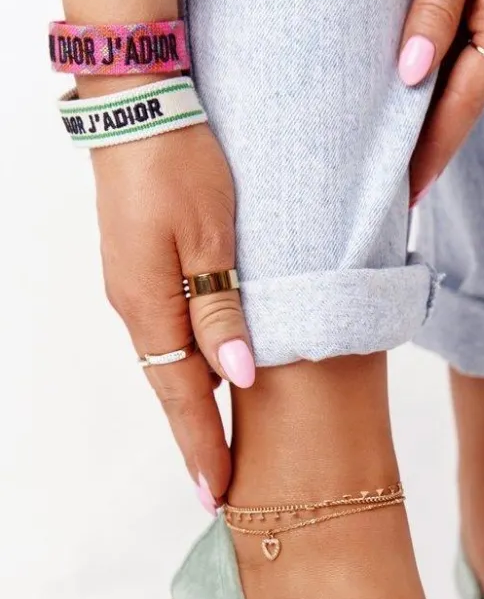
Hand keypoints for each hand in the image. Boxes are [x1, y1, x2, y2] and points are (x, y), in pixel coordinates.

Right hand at [92, 120, 253, 512]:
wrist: (138, 104)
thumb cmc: (180, 163)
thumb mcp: (212, 238)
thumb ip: (222, 311)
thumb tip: (235, 379)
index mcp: (149, 306)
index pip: (181, 398)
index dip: (202, 446)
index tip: (218, 495)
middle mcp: (135, 306)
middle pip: (171, 388)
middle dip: (196, 439)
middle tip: (221, 488)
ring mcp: (134, 287)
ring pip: (170, 360)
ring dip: (194, 405)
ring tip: (222, 446)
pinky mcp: (141, 268)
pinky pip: (169, 330)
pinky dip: (190, 362)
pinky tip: (213, 375)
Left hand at [399, 0, 483, 203]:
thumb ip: (436, 5)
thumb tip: (411, 76)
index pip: (464, 101)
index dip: (434, 148)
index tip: (406, 192)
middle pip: (465, 96)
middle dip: (431, 143)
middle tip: (395, 189)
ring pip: (462, 73)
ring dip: (432, 114)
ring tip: (400, 156)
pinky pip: (460, 43)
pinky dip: (435, 75)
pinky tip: (414, 93)